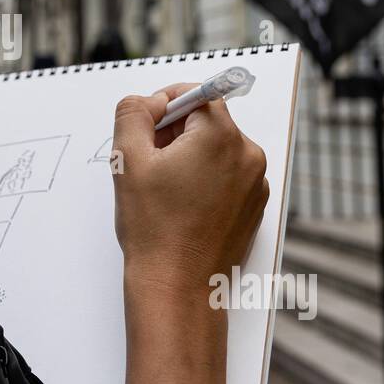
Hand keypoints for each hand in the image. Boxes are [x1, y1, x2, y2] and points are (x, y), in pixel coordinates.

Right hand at [110, 83, 268, 383]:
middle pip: (207, 122)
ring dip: (190, 159)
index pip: (196, 94)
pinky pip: (228, 177)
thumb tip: (149, 102)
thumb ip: (133, 112)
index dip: (164, 107)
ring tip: (166, 193)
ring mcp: (256, 183)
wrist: (177, 288)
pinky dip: (206, 182)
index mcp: (221, 136)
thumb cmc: (153, 228)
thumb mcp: (127, 160)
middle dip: (175, 135)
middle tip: (150, 167)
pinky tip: (183, 208)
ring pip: (217, 150)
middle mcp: (248, 154)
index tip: (146, 132)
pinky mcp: (255, 207)